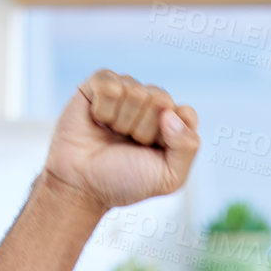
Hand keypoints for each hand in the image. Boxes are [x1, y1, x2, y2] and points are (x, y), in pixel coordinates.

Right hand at [41, 70, 199, 213]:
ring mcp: (126, 91)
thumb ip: (187, 148)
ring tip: (111, 135)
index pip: (186, 114)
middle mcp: (151, 105)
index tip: (153, 152)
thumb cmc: (125, 182)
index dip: (169, 136)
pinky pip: (109, 85)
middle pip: (161, 99)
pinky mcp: (99, 84)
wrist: (82, 185)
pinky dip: (103, 109)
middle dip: (144, 130)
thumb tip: (170, 112)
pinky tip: (97, 121)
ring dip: (122, 122)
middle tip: (128, 145)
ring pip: (135, 91)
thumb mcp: (168, 177)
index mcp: (172, 125)